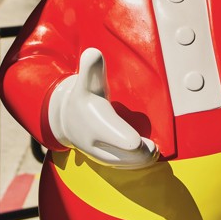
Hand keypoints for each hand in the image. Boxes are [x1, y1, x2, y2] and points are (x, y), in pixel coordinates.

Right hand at [47, 48, 158, 167]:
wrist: (66, 120)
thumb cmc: (84, 98)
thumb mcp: (86, 81)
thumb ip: (91, 69)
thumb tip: (94, 53)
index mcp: (94, 122)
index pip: (115, 136)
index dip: (129, 142)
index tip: (140, 142)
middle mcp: (95, 142)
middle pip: (123, 156)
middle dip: (140, 154)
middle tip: (154, 148)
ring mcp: (99, 154)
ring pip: (124, 164)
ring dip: (140, 160)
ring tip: (153, 151)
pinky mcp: (105, 160)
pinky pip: (123, 166)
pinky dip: (135, 163)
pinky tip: (146, 155)